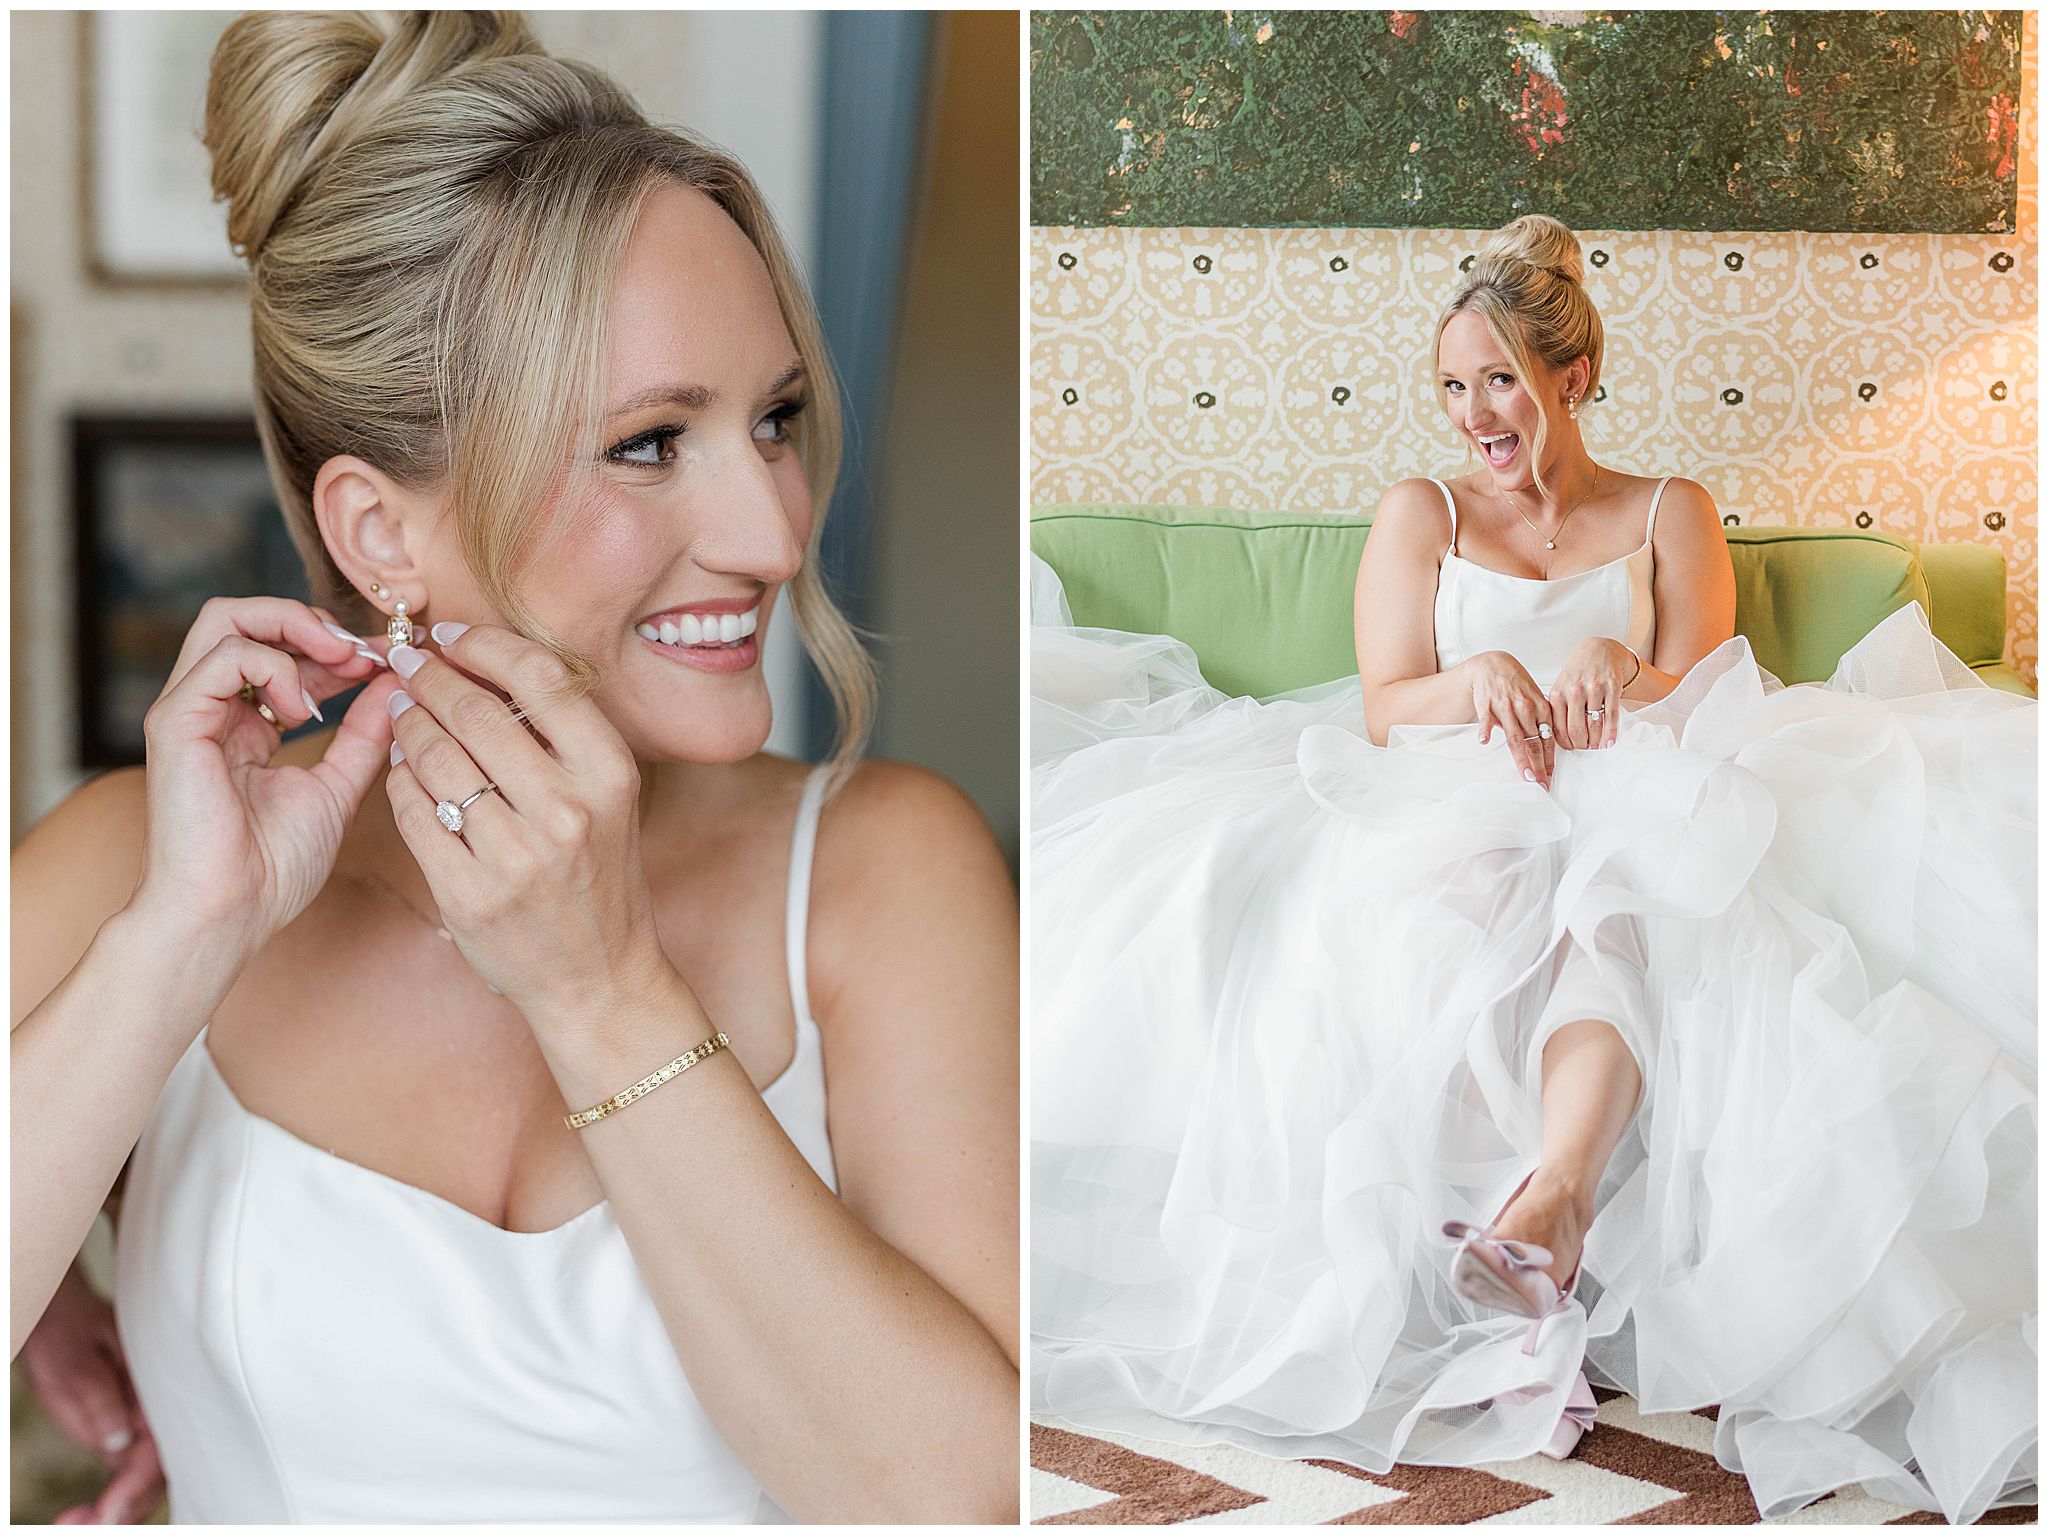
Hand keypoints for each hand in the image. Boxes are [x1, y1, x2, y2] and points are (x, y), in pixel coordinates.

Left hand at [18, 1263, 164, 1523]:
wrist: (56, 1316)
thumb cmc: (64, 1326)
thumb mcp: (71, 1352)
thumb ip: (96, 1391)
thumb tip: (120, 1438)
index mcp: (156, 1384)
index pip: (161, 1444)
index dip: (139, 1484)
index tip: (110, 1513)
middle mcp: (155, 1409)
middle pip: (158, 1471)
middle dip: (126, 1508)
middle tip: (78, 1525)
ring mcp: (139, 1426)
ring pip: (142, 1481)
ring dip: (114, 1511)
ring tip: (70, 1523)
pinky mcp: (122, 1438)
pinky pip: (124, 1479)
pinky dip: (103, 1504)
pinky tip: (73, 1516)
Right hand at [132, 596, 402, 952]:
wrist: (231, 913)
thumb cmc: (275, 866)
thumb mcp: (338, 787)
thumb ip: (363, 735)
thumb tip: (394, 683)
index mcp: (245, 724)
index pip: (282, 649)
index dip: (337, 643)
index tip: (388, 660)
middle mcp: (211, 709)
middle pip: (246, 616)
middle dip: (312, 620)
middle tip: (363, 652)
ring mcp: (188, 710)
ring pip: (227, 618)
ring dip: (296, 628)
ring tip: (340, 665)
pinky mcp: (175, 721)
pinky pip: (224, 655)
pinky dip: (275, 666)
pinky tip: (304, 711)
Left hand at [382, 625, 668, 1025]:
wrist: (598, 976)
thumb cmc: (600, 876)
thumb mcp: (608, 798)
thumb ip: (561, 737)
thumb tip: (483, 666)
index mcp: (610, 774)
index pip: (539, 677)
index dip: (483, 644)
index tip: (450, 637)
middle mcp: (567, 810)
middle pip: (478, 713)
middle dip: (431, 678)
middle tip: (407, 663)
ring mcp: (517, 856)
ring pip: (436, 759)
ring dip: (408, 724)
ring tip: (402, 711)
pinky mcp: (469, 893)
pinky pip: (414, 813)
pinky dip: (399, 779)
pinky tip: (401, 766)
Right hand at [1465, 651, 1553, 786]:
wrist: (1492, 664)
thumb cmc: (1514, 683)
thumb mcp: (1534, 699)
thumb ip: (1539, 722)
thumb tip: (1546, 748)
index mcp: (1540, 708)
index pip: (1546, 740)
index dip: (1548, 761)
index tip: (1548, 777)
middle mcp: (1525, 708)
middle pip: (1533, 743)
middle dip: (1538, 766)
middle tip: (1540, 783)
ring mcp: (1505, 706)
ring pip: (1515, 737)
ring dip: (1521, 758)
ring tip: (1525, 776)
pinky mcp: (1486, 703)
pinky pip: (1486, 719)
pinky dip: (1485, 729)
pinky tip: (1484, 740)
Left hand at [1545, 637, 1632, 750]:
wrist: (1599, 649)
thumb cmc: (1578, 671)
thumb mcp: (1560, 686)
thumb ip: (1557, 709)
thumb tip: (1556, 736)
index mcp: (1558, 693)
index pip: (1558, 728)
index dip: (1565, 743)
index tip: (1570, 747)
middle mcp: (1574, 691)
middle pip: (1577, 730)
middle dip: (1581, 745)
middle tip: (1584, 748)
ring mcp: (1594, 689)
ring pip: (1595, 725)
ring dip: (1596, 741)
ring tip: (1596, 746)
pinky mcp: (1612, 687)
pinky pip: (1611, 715)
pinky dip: (1611, 732)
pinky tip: (1609, 741)